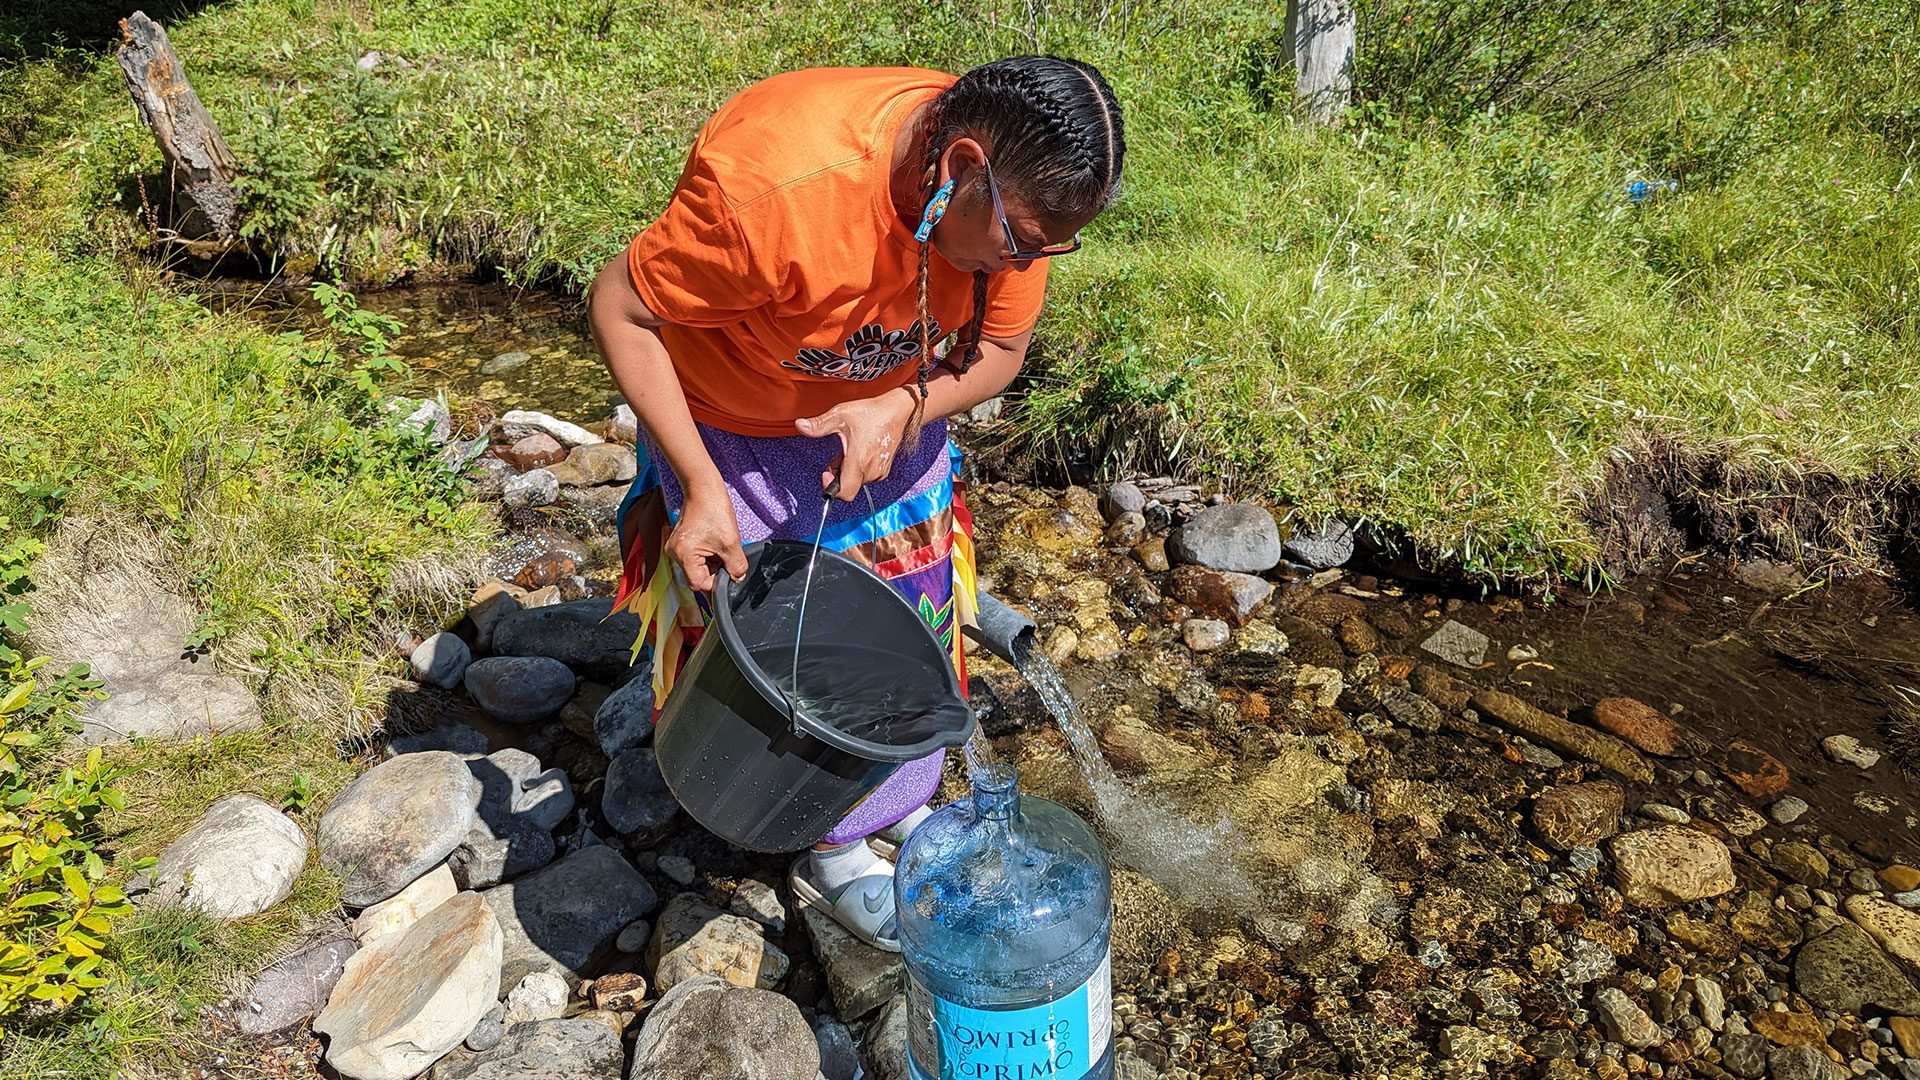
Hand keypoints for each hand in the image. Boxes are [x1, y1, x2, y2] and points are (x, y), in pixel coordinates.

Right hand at [666, 487, 746, 592]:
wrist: (704, 489)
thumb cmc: (714, 510)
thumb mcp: (731, 543)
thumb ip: (736, 567)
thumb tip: (737, 580)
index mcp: (683, 555)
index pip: (699, 584)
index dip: (717, 584)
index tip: (729, 577)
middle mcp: (675, 554)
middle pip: (698, 577)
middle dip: (716, 572)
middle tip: (727, 558)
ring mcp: (676, 548)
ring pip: (698, 568)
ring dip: (713, 563)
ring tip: (721, 547)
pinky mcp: (680, 543)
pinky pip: (695, 558)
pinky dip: (708, 556)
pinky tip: (715, 544)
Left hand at [795, 388, 917, 502]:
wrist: (896, 411)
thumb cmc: (870, 413)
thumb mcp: (840, 415)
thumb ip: (818, 425)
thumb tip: (799, 425)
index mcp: (859, 461)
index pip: (844, 493)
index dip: (831, 489)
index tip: (825, 473)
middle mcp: (871, 471)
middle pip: (847, 487)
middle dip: (837, 475)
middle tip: (837, 456)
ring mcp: (880, 472)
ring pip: (856, 482)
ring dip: (847, 471)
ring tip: (849, 450)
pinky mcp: (884, 470)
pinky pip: (866, 478)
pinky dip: (858, 469)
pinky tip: (859, 452)